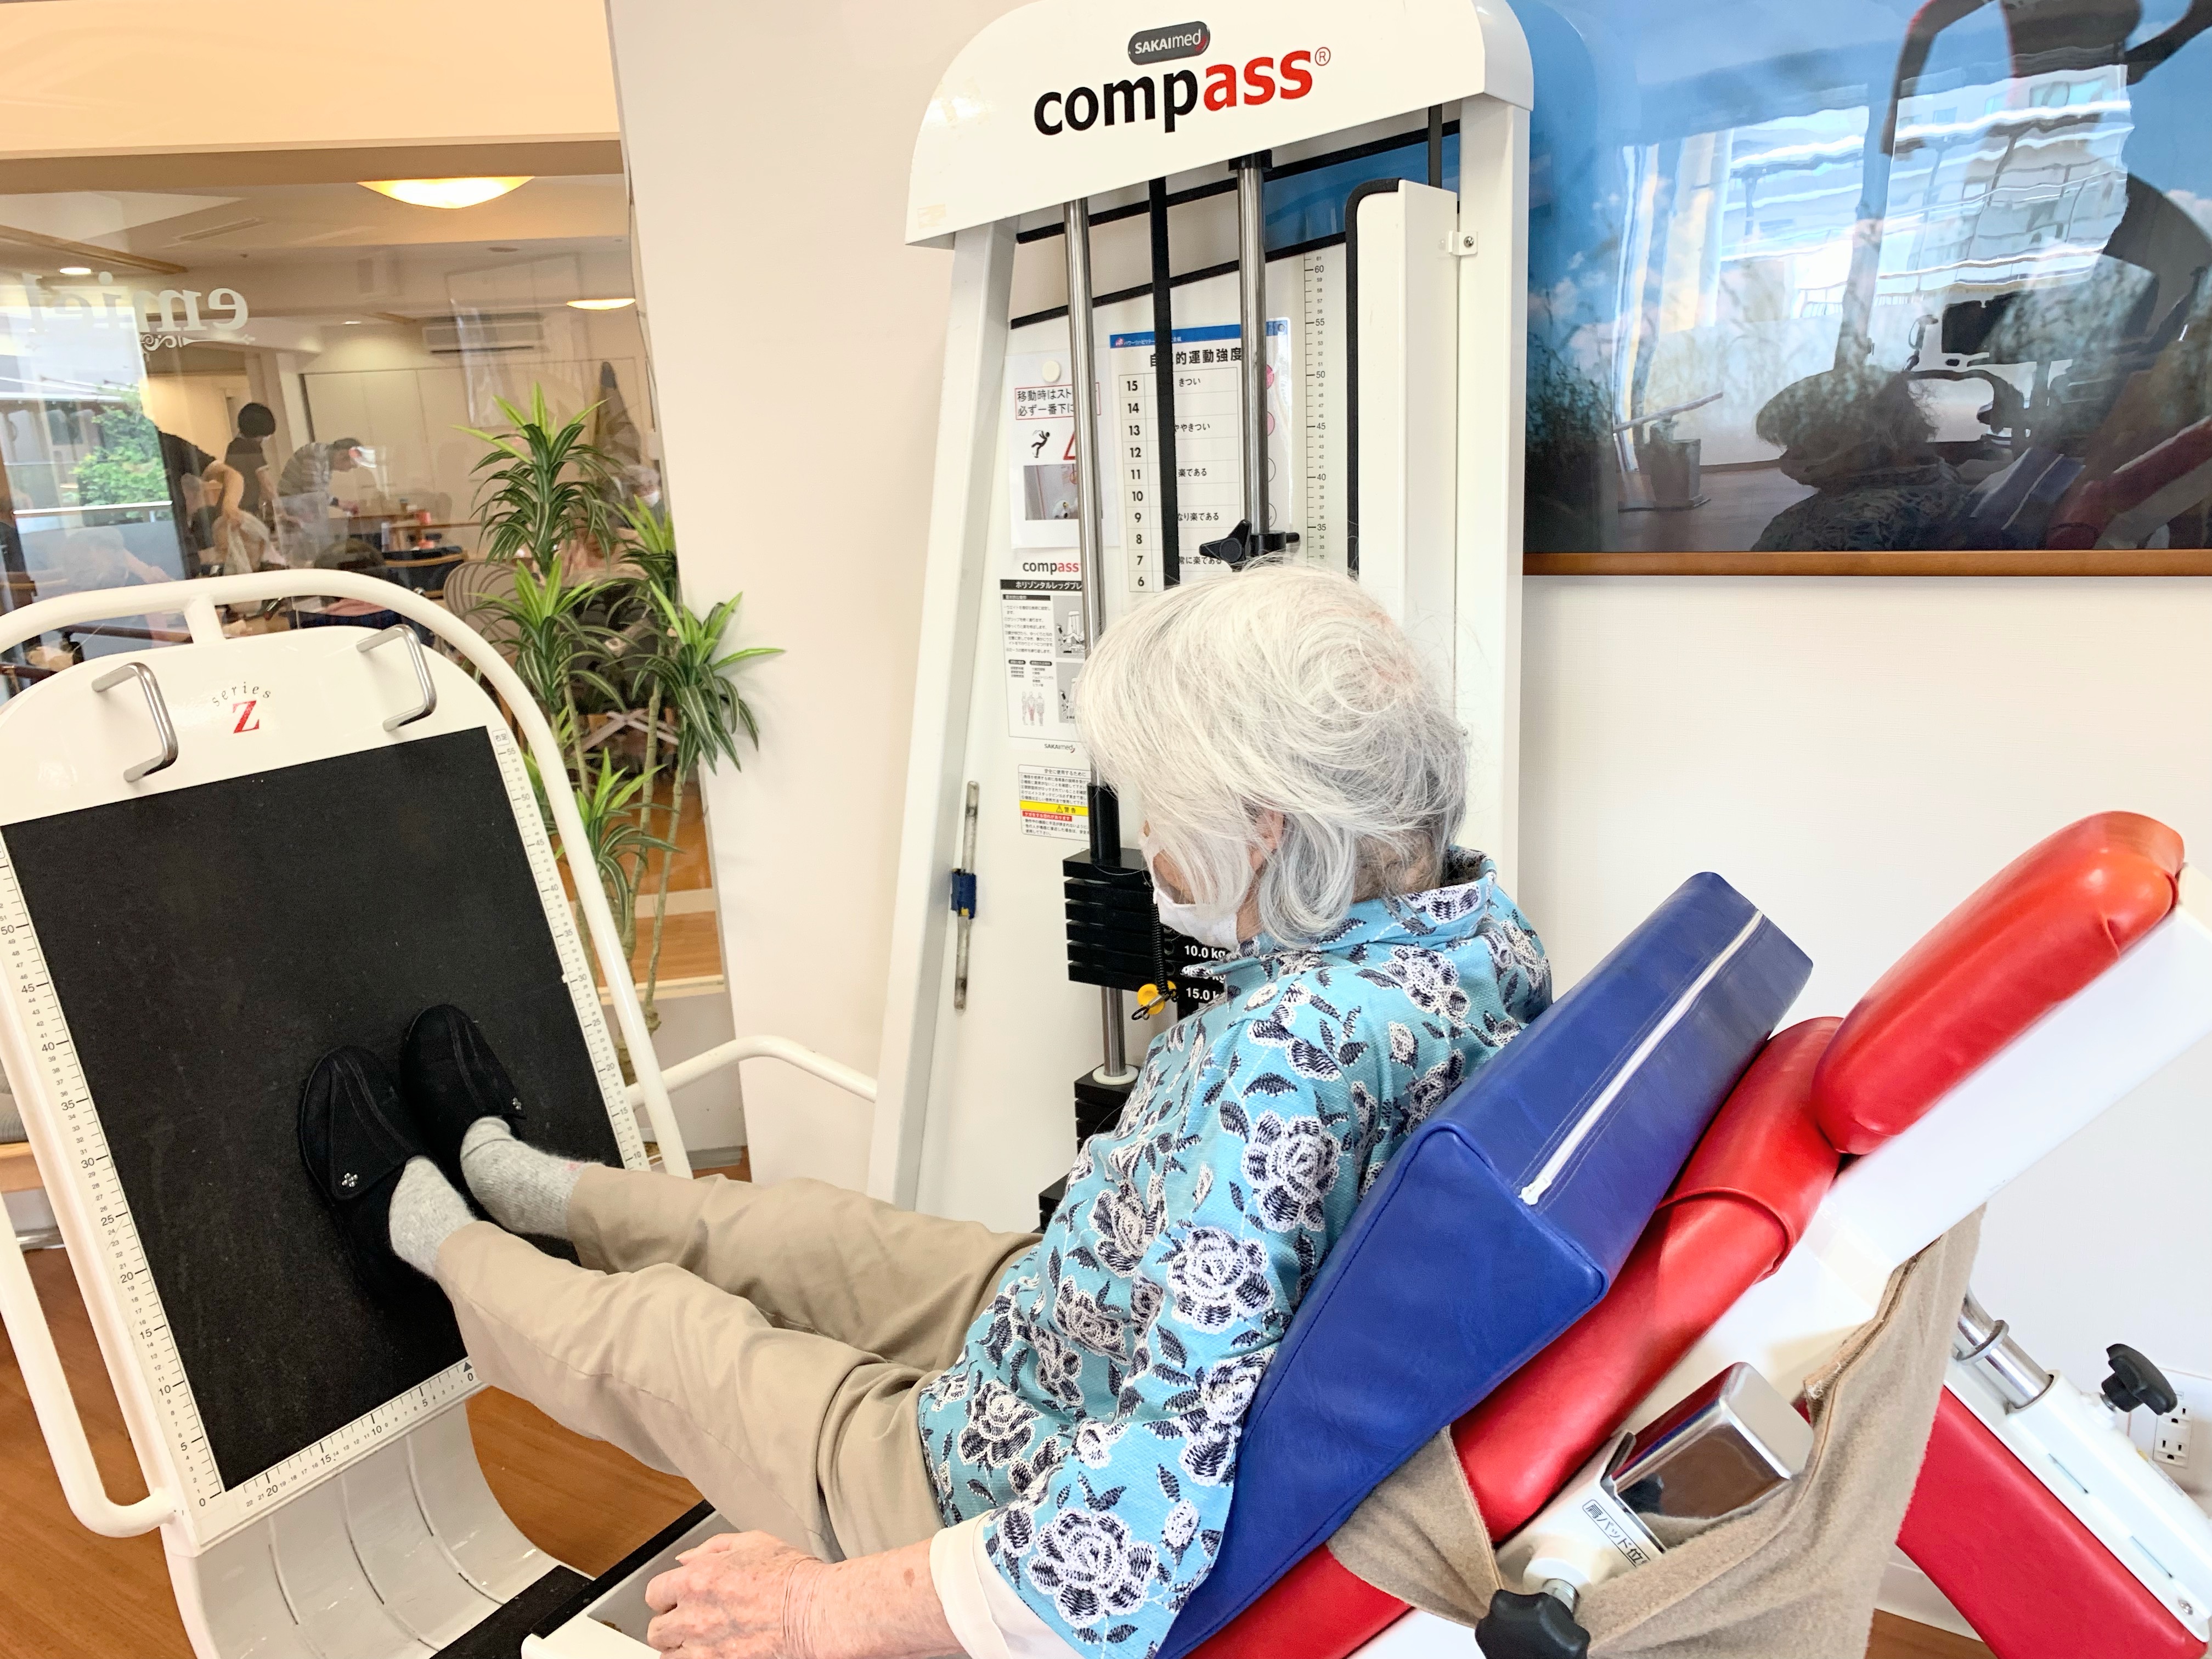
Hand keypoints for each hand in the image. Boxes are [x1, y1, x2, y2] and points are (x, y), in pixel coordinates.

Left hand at [644, 1531, 826, 1658]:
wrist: (816, 1612)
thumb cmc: (792, 1578)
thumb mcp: (753, 1542)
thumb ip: (712, 1548)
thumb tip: (685, 1559)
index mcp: (698, 1579)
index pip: (654, 1593)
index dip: (667, 1594)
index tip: (677, 1598)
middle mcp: (694, 1616)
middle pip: (656, 1630)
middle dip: (671, 1623)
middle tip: (690, 1621)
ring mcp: (704, 1649)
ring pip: (668, 1656)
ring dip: (680, 1647)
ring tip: (700, 1641)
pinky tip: (710, 1652)